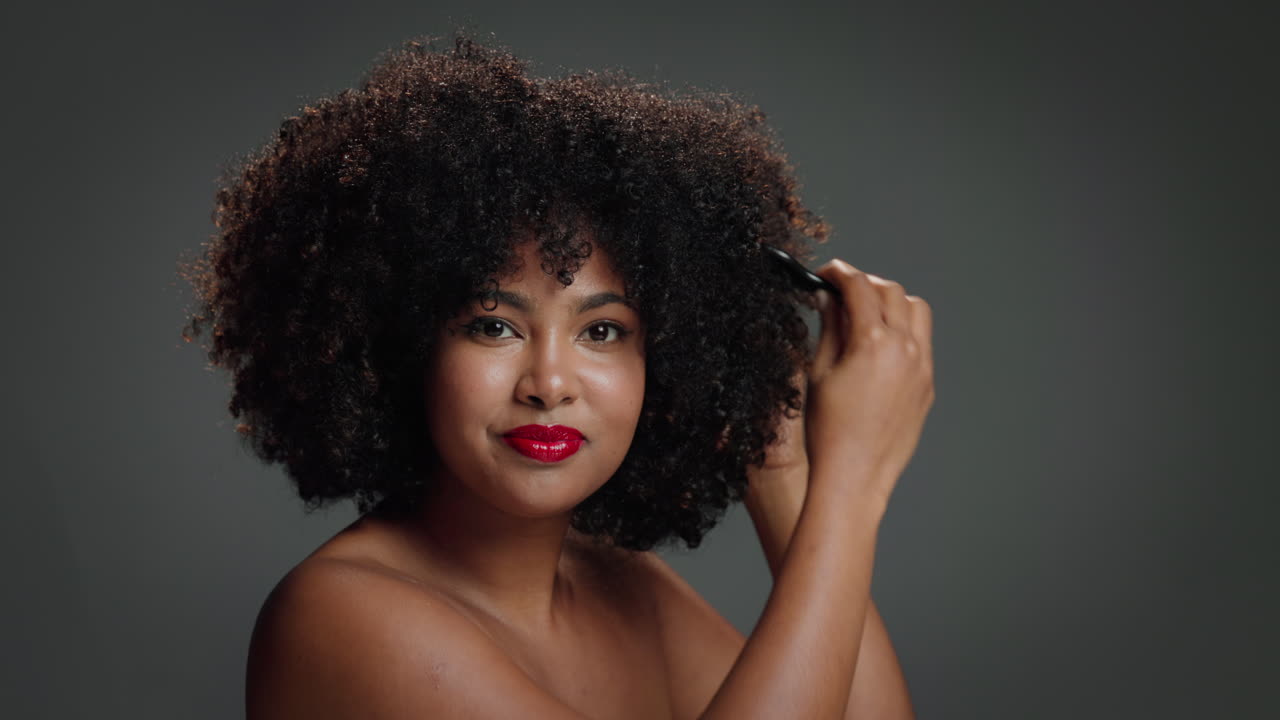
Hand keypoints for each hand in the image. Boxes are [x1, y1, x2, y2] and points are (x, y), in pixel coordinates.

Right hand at [804, 260, 934, 505]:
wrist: (854, 476)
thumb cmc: (827, 430)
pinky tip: (879, 347)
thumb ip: (828, 328)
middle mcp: (905, 350)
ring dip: (892, 303)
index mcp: (873, 343)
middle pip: (892, 292)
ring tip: (866, 315)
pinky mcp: (927, 387)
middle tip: (842, 292)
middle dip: (866, 284)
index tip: (826, 273)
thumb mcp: (819, 373)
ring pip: (917, 312)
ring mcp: (921, 368)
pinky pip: (922, 343)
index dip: (839, 273)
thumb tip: (828, 299)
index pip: (859, 288)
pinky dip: (903, 332)